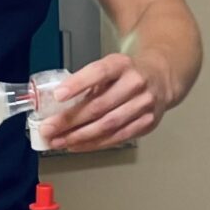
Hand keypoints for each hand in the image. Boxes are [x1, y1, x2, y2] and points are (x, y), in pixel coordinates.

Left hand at [40, 51, 167, 151]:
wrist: (161, 78)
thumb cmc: (127, 74)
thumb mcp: (109, 67)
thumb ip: (87, 82)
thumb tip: (55, 104)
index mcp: (121, 64)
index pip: (98, 73)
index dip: (77, 84)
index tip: (58, 95)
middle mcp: (135, 83)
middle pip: (99, 105)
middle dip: (70, 120)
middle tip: (49, 129)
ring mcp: (144, 104)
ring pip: (108, 124)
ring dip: (80, 136)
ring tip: (59, 141)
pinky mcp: (147, 122)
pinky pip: (117, 137)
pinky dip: (95, 143)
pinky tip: (78, 145)